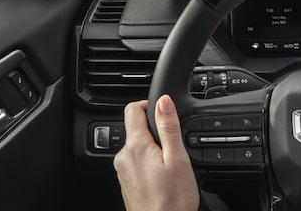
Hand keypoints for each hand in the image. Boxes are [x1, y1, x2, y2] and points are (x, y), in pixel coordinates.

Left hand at [114, 95, 199, 210]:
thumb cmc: (172, 201)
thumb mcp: (177, 158)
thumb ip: (169, 126)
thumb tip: (163, 100)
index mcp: (136, 146)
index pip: (132, 109)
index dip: (150, 104)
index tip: (165, 113)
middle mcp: (124, 157)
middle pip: (136, 128)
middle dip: (155, 130)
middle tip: (175, 145)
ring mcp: (123, 170)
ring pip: (137, 146)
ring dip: (153, 148)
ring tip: (171, 164)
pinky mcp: (127, 182)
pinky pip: (136, 162)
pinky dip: (149, 162)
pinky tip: (163, 176)